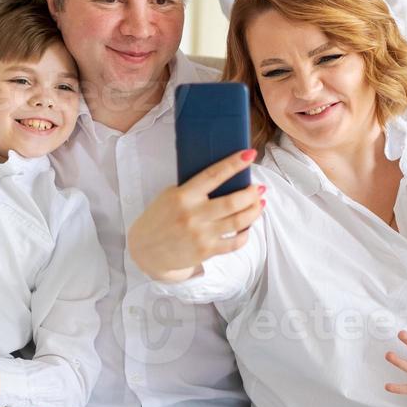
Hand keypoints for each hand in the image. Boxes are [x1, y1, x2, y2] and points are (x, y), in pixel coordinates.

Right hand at [127, 150, 263, 281]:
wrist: (146, 251)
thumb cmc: (160, 218)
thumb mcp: (170, 196)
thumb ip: (193, 188)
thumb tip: (224, 178)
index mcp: (183, 196)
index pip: (213, 175)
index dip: (234, 164)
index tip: (249, 154)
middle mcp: (193, 215)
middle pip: (232, 202)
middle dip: (251, 193)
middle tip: (259, 187)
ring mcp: (201, 234)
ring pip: (238, 222)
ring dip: (254, 211)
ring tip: (259, 203)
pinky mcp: (206, 251)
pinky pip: (234, 243)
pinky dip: (246, 234)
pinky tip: (248, 226)